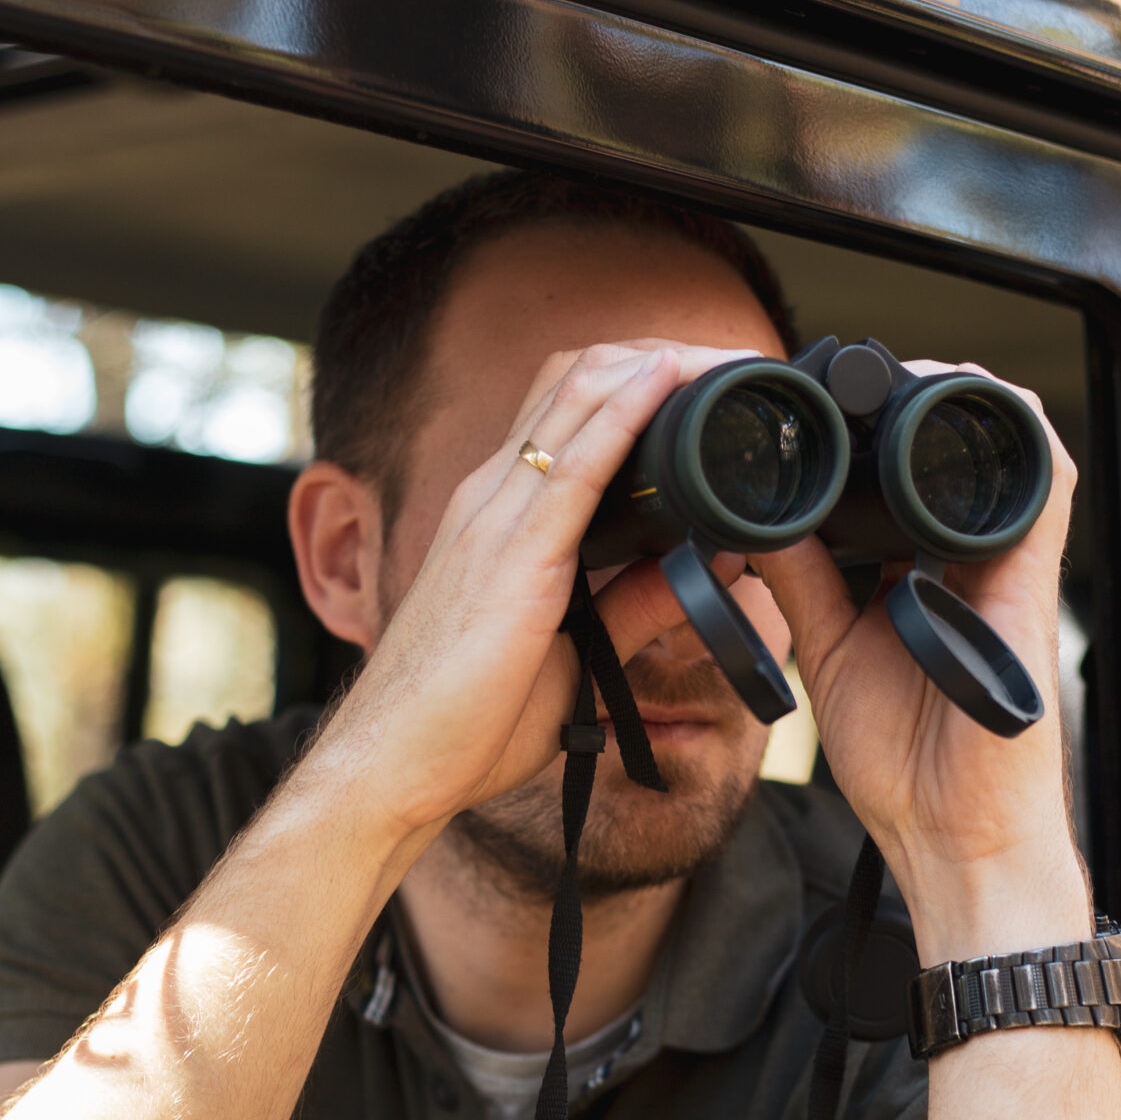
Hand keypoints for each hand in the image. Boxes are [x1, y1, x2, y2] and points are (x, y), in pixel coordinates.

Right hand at [333, 340, 752, 845]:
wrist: (390, 765)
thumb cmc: (463, 722)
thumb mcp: (573, 654)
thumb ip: (630, 606)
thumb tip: (703, 569)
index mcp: (501, 516)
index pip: (566, 410)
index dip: (635, 379)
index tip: (705, 384)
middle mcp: (492, 498)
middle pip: (576, 382)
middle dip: (657, 354)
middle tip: (731, 360)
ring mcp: (496, 518)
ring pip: (576, 399)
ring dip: (654, 364)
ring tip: (720, 354)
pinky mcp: (512, 556)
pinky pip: (574, 463)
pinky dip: (625, 412)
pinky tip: (666, 382)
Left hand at [754, 368, 1088, 958]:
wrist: (953, 836)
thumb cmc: (905, 766)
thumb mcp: (829, 652)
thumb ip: (802, 580)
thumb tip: (755, 518)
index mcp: (921, 576)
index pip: (900, 479)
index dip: (863, 433)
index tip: (805, 409)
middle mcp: (969, 562)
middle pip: (947, 452)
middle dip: (900, 401)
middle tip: (838, 376)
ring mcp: (1006, 567)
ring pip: (1005, 446)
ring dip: (957, 398)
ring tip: (896, 372)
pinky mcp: (1034, 580)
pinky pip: (1046, 482)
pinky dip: (1014, 428)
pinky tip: (968, 395)